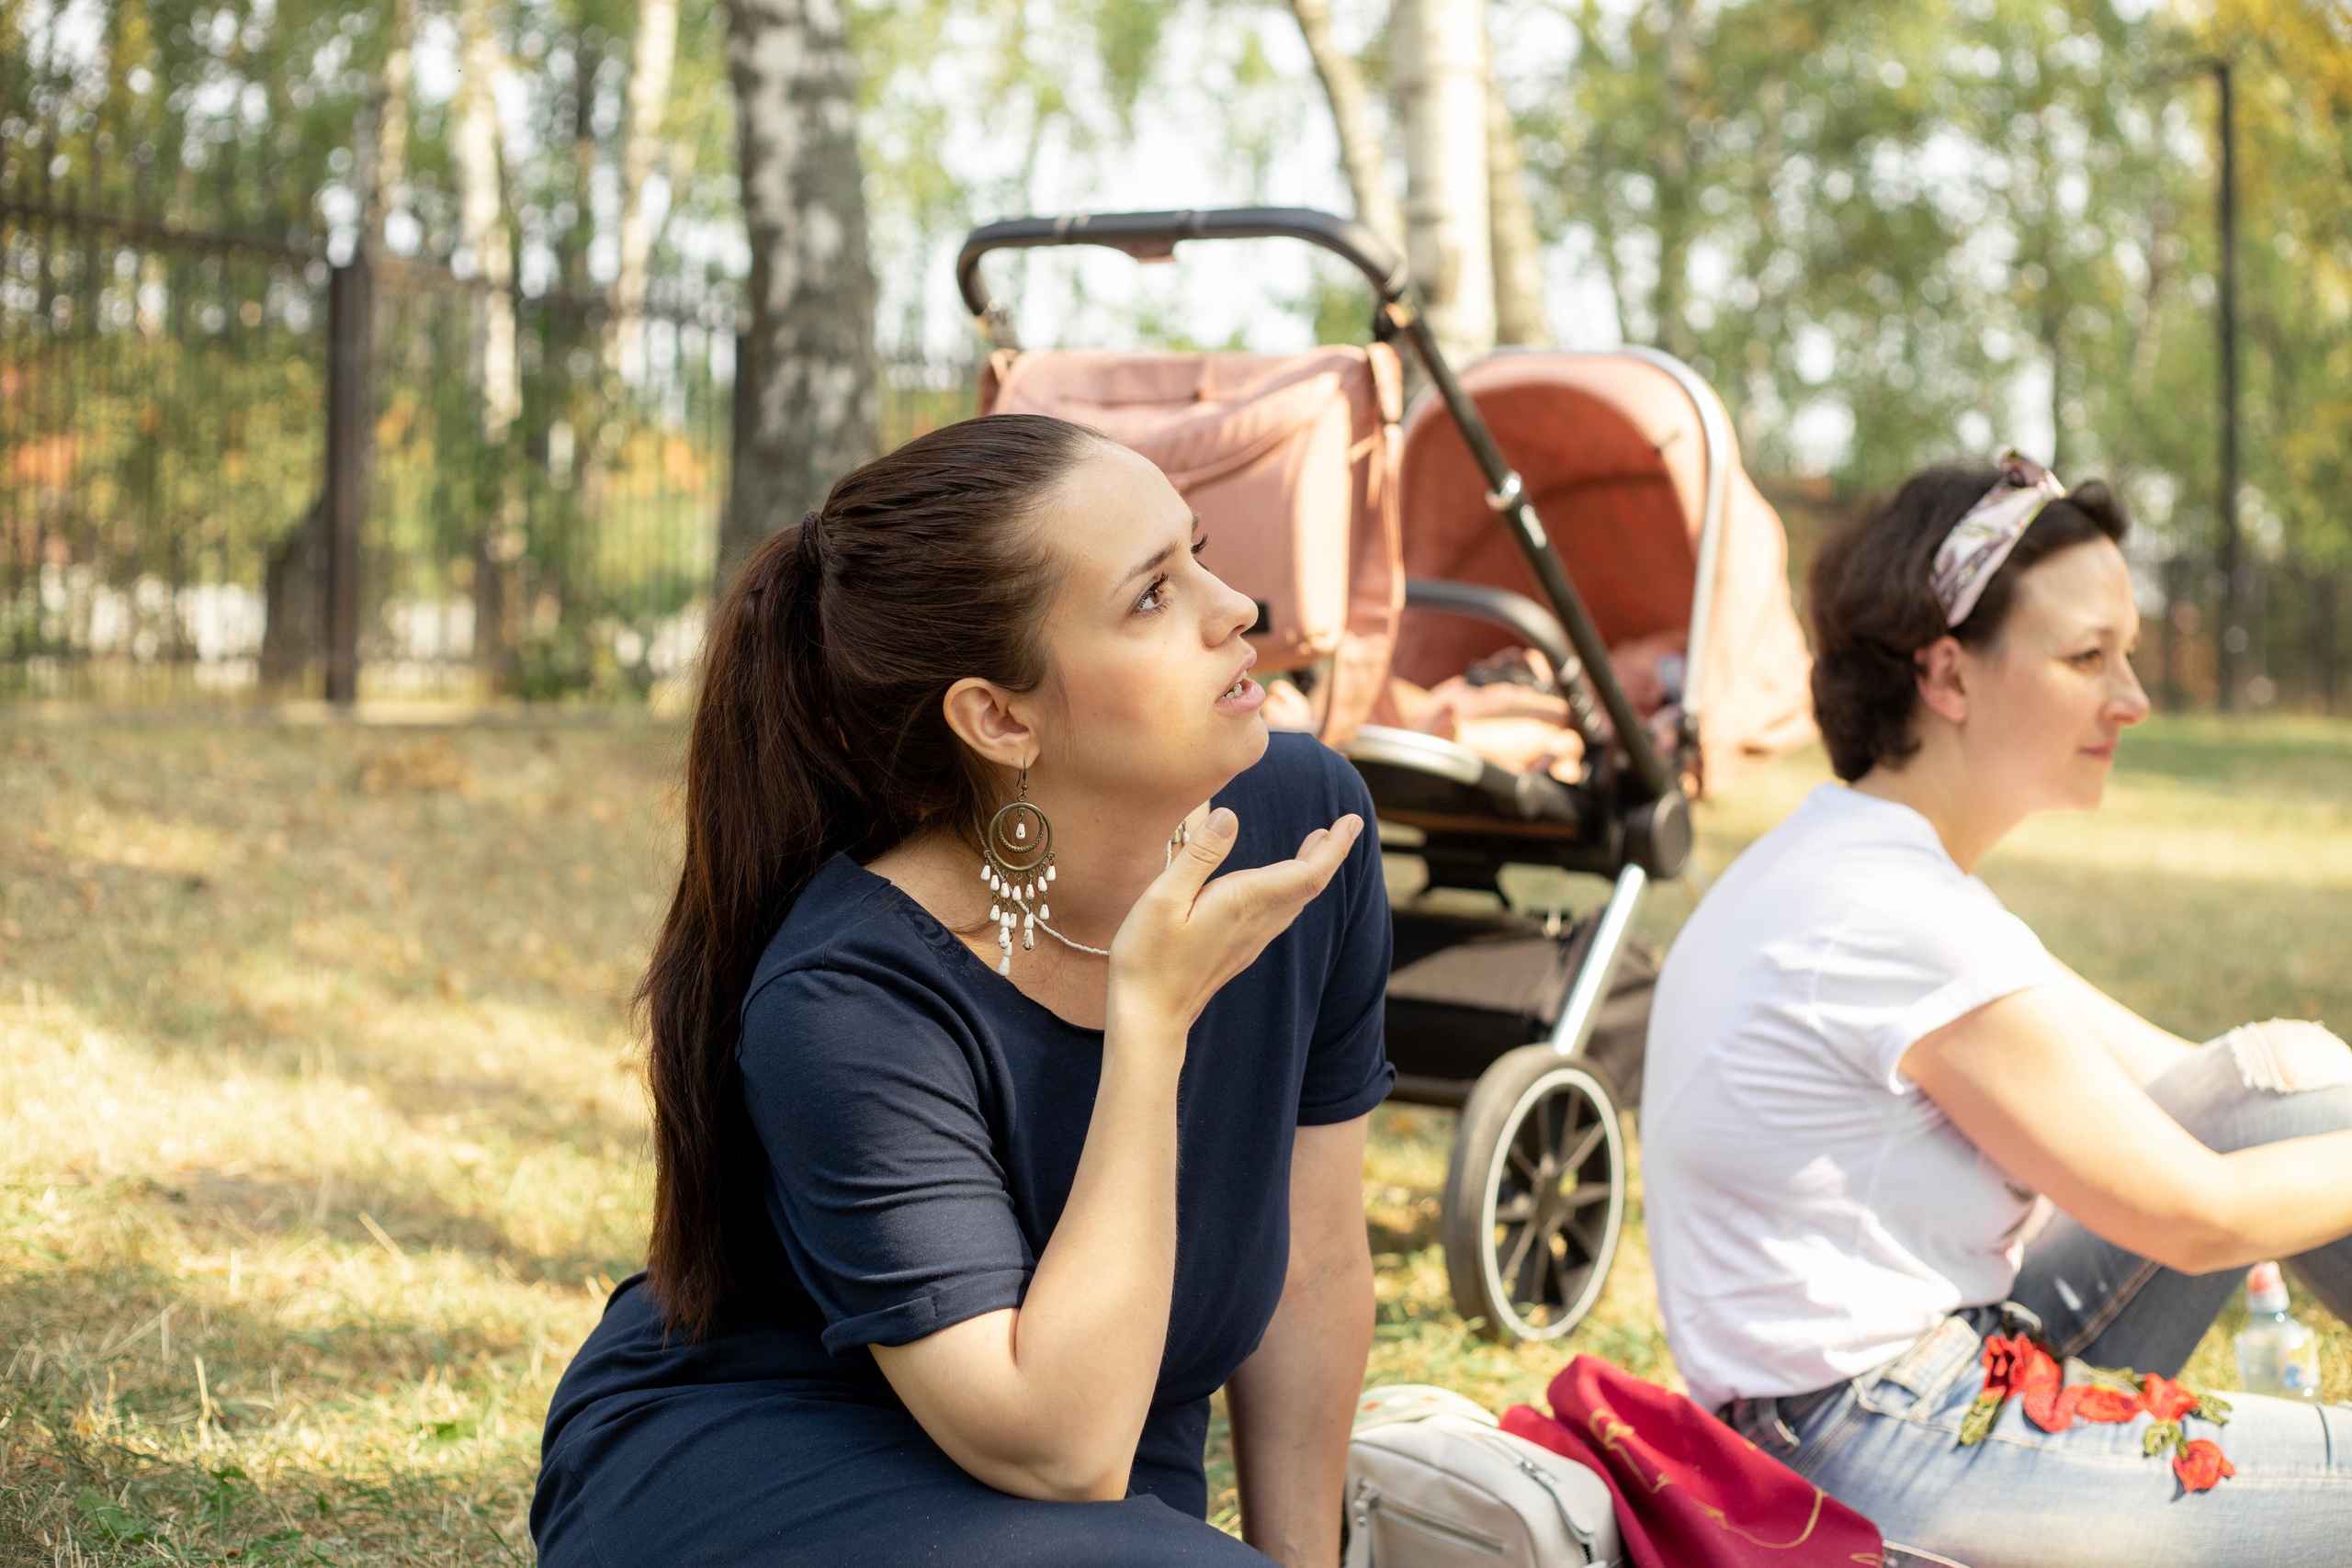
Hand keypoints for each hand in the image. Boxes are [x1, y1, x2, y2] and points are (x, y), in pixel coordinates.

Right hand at [1106, 808, 1362, 1037]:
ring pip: (1295, 902)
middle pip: (1307, 886)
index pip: (1307, 874)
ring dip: (1310, 870)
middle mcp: (1256, 923)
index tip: (1353, 821)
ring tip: (1317, 844)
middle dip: (1328, 853)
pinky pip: (1278, 916)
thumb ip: (1199, 855)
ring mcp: (1250, 941)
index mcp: (1244, 903)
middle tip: (1344, 825)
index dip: (1335, 847)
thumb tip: (1229, 816)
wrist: (1149, 1017)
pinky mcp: (1239, 952)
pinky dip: (1291, 890)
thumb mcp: (1164, 898)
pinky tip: (1279, 885)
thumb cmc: (1149, 957)